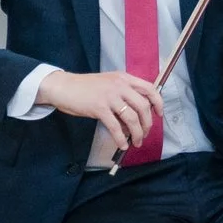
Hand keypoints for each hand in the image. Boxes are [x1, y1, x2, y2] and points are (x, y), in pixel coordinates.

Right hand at [37, 69, 163, 151]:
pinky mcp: (99, 108)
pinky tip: (122, 144)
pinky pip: (116, 127)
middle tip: (145, 134)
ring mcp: (110, 96)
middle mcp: (120, 86)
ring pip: (132, 118)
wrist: (63, 87)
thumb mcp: (108, 84)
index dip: (158, 103)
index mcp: (124, 78)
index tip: (159, 114)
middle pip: (143, 107)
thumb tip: (135, 118)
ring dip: (137, 133)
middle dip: (147, 124)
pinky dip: (121, 138)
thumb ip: (123, 95)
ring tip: (136, 142)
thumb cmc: (85, 88)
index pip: (150, 89)